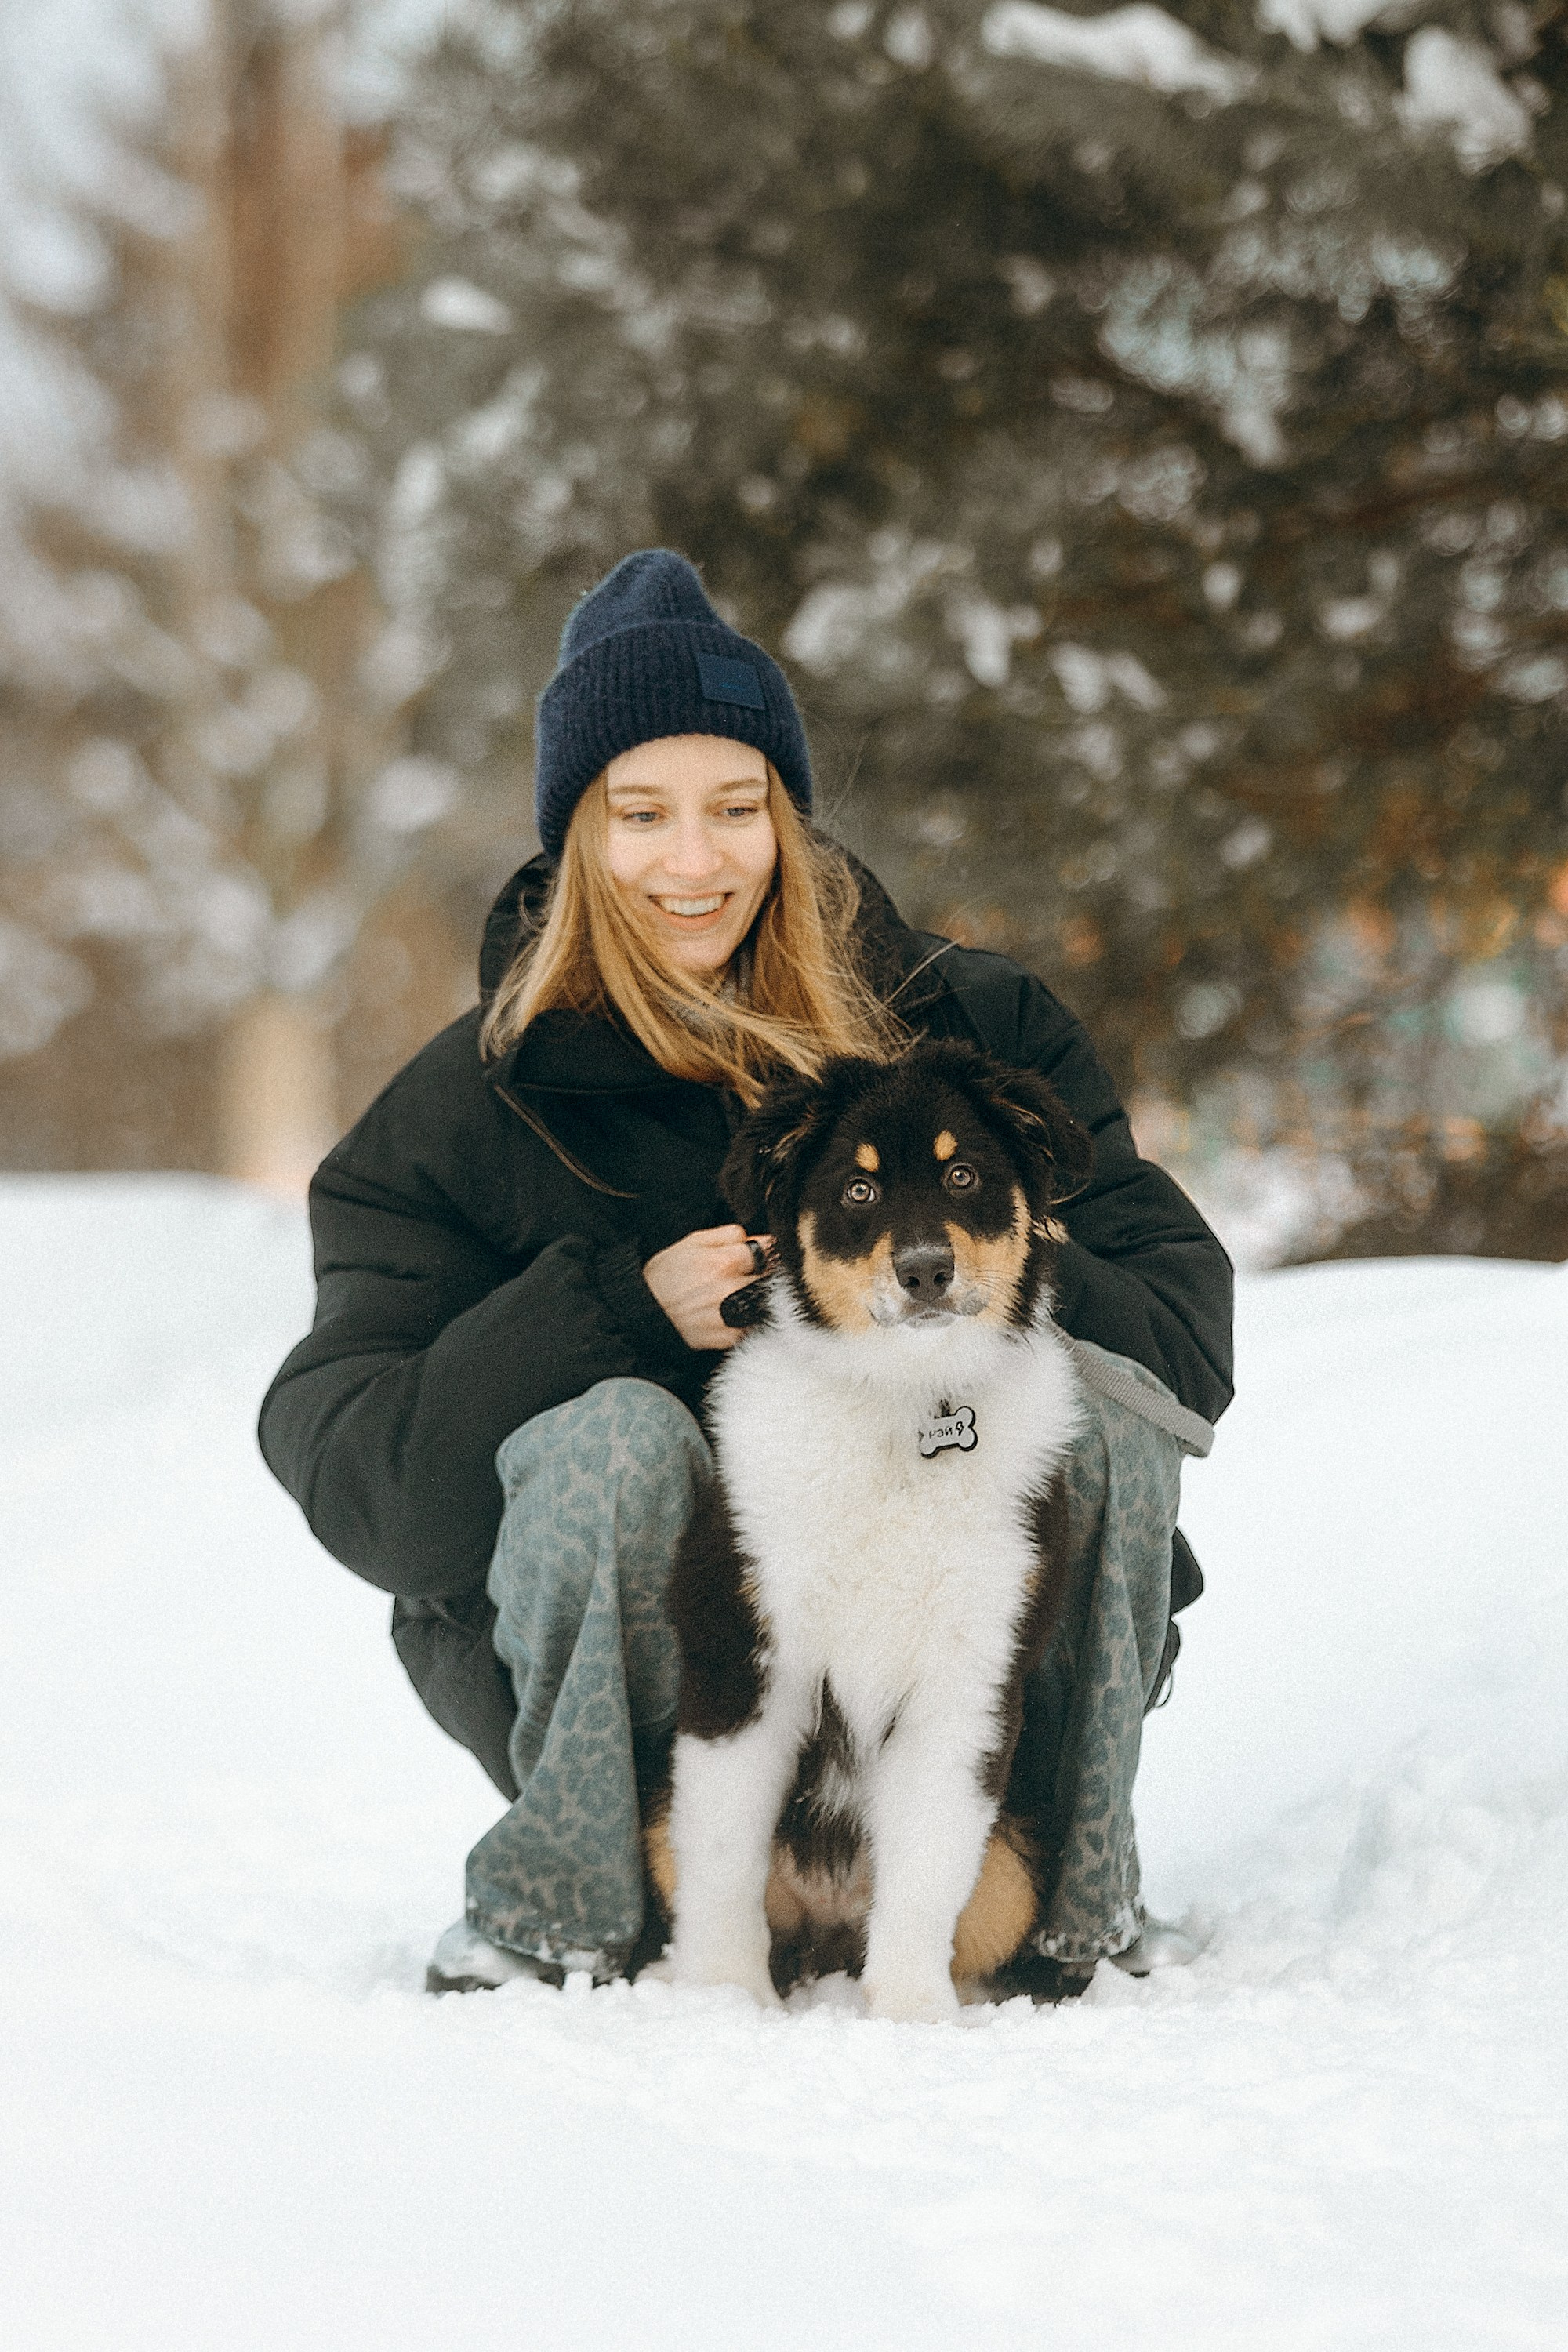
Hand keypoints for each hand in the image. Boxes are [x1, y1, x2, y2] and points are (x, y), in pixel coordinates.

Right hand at [642, 1224, 770, 1351]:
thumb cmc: (664, 1277)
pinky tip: (729, 1314)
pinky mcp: (728, 1337)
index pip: (765, 1252)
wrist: (644, 1312)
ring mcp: (731, 1316)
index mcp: (724, 1262)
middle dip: (757, 1275)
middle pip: (766, 1278)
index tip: (753, 1257)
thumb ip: (728, 1235)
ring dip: (755, 1298)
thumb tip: (758, 1238)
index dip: (759, 1253)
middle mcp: (731, 1289)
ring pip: (763, 1302)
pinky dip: (745, 1320)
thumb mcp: (692, 1242)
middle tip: (739, 1277)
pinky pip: (751, 1326)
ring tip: (733, 1296)